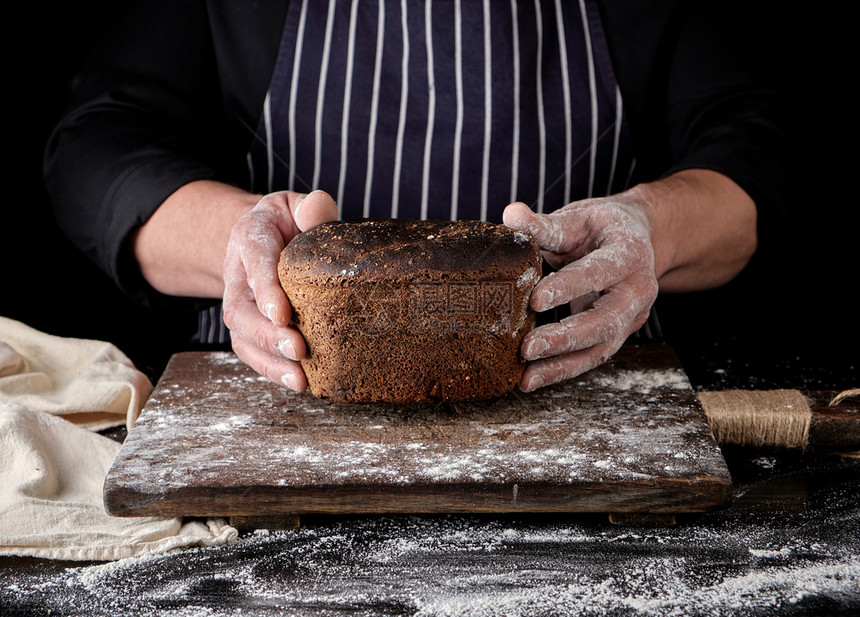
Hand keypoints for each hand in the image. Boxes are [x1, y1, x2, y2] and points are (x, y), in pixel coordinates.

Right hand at [222, 190, 337, 390]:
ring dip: (270, 360)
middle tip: (299, 350)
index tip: (282, 314)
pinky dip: (272, 371)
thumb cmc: (289, 223)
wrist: (266, 240)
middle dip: (267, 334)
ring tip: (300, 378)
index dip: (266, 290)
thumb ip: (311, 207)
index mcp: (250, 238)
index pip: (255, 263)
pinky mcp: (248, 328)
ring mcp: (239, 304)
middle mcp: (237, 274)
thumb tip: (321, 206)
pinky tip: (299, 383)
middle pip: (241, 310)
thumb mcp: (297, 206)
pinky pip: (252, 353)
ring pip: (242, 337)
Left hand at [502, 195, 658, 391]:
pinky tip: (531, 379)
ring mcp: (630, 318)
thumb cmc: (600, 229)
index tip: (535, 299)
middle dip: (566, 337)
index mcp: (630, 253)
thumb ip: (544, 224)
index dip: (569, 286)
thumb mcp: (576, 220)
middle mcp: (637, 291)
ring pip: (600, 349)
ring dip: (561, 365)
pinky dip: (561, 370)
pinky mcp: (616, 336)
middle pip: (605, 321)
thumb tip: (510, 214)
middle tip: (527, 347)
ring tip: (526, 377)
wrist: (637, 241)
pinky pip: (590, 358)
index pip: (599, 272)